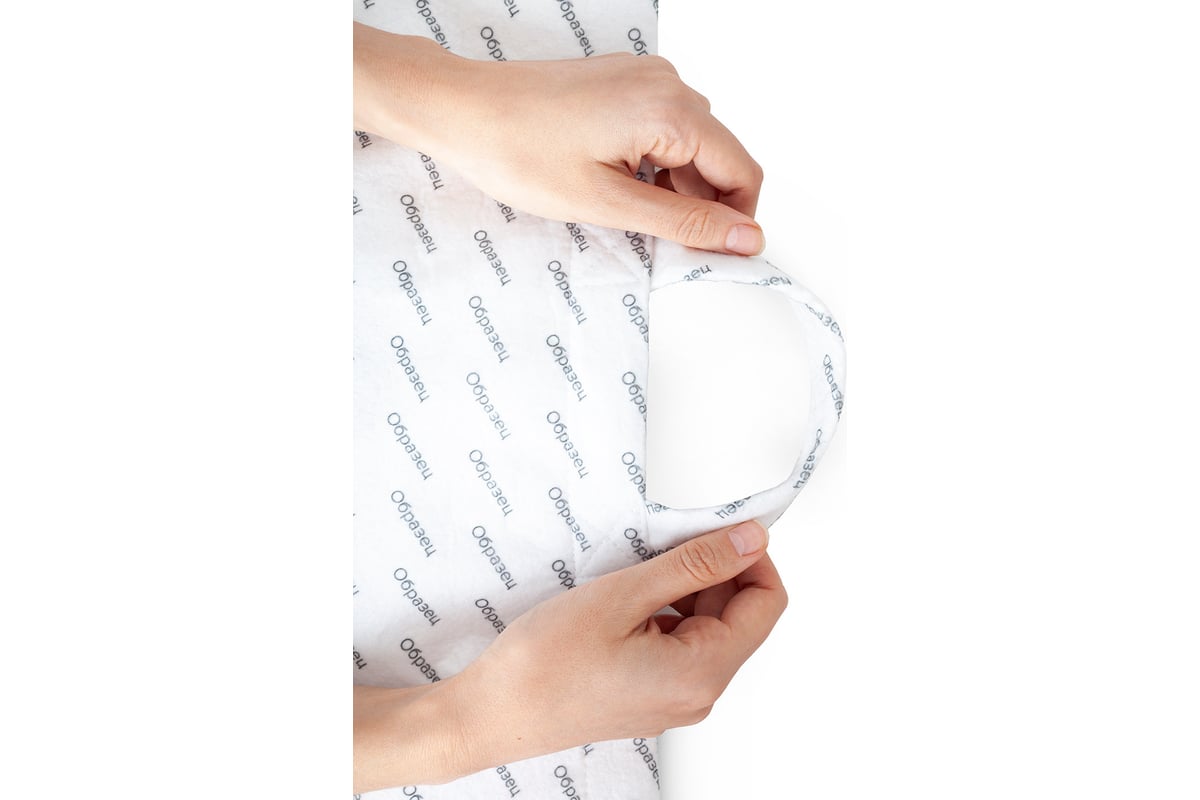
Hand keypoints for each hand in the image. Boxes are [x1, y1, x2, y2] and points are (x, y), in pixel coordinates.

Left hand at [354, 24, 765, 254]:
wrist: (461, 110)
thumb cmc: (518, 152)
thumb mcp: (608, 204)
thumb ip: (684, 222)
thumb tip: (745, 238)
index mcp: (671, 110)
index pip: (743, 171)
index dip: (738, 221)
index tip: (718, 255)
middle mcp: (667, 83)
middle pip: (721, 156)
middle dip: (704, 204)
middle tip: (663, 243)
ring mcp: (644, 77)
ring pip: (693, 143)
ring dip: (678, 185)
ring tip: (629, 212)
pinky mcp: (623, 82)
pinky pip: (664, 126)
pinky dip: (656, 162)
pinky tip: (620, 184)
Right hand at [448, 520, 785, 773]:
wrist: (493, 714)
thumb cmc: (544, 664)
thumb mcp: (625, 594)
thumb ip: (695, 564)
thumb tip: (747, 540)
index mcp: (701, 673)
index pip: (766, 603)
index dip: (749, 556)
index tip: (719, 528)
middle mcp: (698, 694)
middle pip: (738, 615)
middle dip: (711, 571)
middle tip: (663, 545)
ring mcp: (675, 699)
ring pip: (707, 628)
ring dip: (684, 590)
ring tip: (633, 576)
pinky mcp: (652, 697)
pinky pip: (679, 645)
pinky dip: (663, 613)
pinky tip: (625, 601)